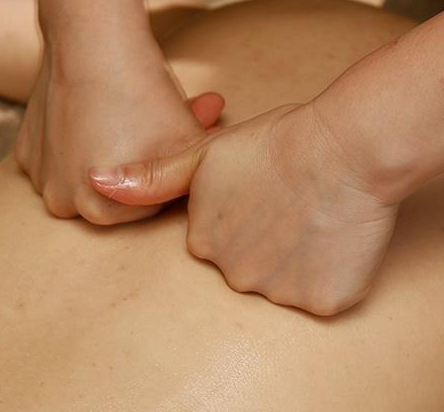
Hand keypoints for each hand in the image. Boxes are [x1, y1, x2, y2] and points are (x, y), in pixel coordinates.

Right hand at [15, 33, 223, 224]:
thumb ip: (201, 174)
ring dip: (109, 151)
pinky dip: (79, 138)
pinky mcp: (25, 148)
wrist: (93, 40)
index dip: (169, 171)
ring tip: (132, 115)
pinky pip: (59, 155)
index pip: (148, 205)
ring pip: (86, 172)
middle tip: (166, 122)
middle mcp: (61, 203)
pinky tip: (98, 108)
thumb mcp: (189, 141)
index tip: (178, 141)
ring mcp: (38, 175)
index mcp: (99, 212)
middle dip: (143, 161)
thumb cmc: (145, 94)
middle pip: (117, 191)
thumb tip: (215, 180)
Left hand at [88, 104, 398, 314]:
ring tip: (320, 212)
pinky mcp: (322, 303)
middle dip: (275, 240)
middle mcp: (233, 276)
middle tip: (298, 200)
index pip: (223, 241)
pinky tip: (340, 234)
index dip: (251, 212)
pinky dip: (338, 271)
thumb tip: (97, 183)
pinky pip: (328, 294)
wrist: (347, 146)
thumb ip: (154, 177)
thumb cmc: (282, 140)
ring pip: (292, 282)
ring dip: (307, 256)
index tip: (269, 189)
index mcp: (204, 242)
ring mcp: (277, 293)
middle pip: (255, 266)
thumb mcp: (209, 153)